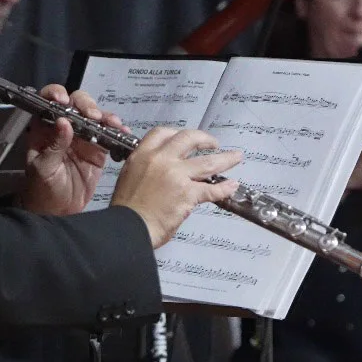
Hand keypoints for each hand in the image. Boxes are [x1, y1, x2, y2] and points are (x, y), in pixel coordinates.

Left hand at [19, 85, 124, 215]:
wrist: (58, 212)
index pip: (48, 101)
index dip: (55, 94)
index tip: (63, 100)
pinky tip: (122, 132)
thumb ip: (54, 146)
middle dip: (86, 105)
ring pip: (95, 116)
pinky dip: (117, 131)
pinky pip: (109, 135)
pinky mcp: (98, 150)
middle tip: (93, 116)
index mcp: (44, 128)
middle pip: (76, 104)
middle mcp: (64, 127)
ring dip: (105, 116)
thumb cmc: (42, 189)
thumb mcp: (43, 168)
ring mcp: (83, 137)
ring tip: (113, 123)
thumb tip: (64, 122)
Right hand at [110, 128, 242, 247]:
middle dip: (205, 139)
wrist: (127, 228)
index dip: (178, 133)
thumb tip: (160, 172)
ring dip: (225, 159)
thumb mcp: (129, 178)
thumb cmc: (126, 210)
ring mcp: (176, 175)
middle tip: (214, 144)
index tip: (187, 138)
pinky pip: (211, 189)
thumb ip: (146, 169)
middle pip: (189, 139)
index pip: (162, 133)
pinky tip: (232, 186)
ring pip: (207, 162)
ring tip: (236, 157)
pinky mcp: (187, 193)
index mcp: (142, 155)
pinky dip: (224, 188)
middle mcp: (160, 160)